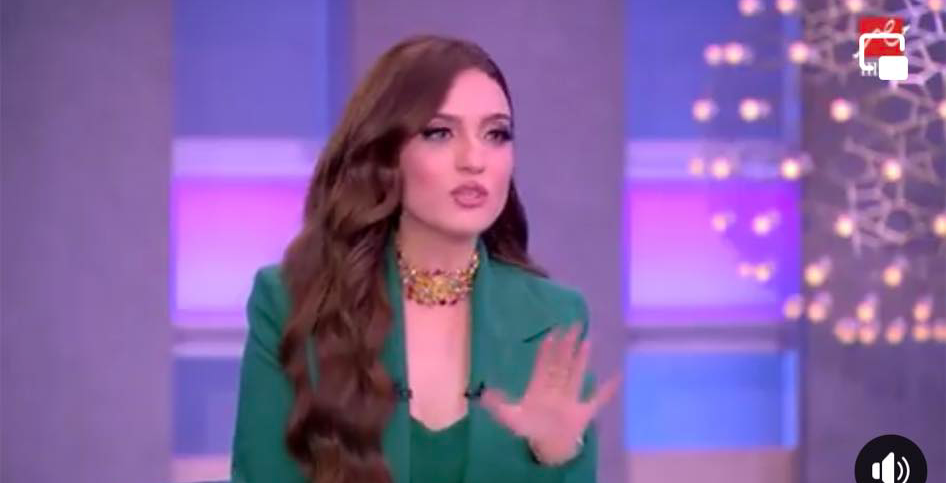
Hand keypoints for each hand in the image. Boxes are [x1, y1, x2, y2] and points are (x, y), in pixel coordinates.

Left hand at [479, 323, 620, 465]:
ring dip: (582, 359)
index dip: (548, 349)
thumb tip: (482, 394)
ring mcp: (571, 398)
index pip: (544, 365)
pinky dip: (607, 390)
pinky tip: (617, 376)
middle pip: (562, 363)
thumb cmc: (530, 428)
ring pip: (577, 375)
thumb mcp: (511, 417)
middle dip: (567, 345)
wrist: (548, 446)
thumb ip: (498, 406)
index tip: (552, 332)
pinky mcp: (584, 412)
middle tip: (575, 324)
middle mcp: (556, 388)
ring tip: (588, 340)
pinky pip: (598, 399)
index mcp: (540, 388)